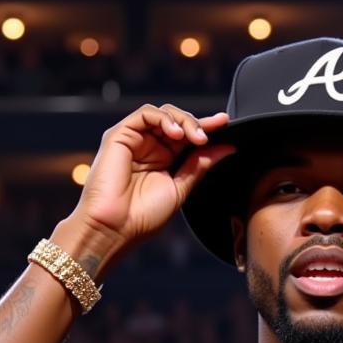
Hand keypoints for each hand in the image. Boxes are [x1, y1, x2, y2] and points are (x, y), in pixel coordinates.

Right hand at [74, 104, 233, 245]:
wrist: (115, 229)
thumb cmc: (143, 216)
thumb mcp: (180, 188)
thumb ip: (200, 165)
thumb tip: (228, 147)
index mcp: (163, 161)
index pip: (187, 137)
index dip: (206, 128)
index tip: (225, 124)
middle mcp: (148, 148)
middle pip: (177, 121)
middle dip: (197, 124)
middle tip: (207, 138)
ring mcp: (134, 140)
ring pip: (163, 114)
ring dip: (184, 121)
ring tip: (195, 137)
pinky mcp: (119, 136)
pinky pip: (145, 114)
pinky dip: (164, 119)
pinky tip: (176, 134)